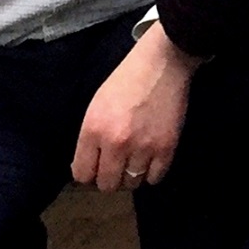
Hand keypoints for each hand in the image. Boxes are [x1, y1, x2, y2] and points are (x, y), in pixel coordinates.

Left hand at [72, 23, 201, 192]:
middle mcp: (115, 143)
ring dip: (131, 176)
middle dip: (109, 178)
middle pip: (106, 184)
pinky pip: (154, 178)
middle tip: (116, 166)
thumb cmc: (126, 80)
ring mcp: (142, 147)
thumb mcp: (96, 106)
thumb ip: (90, 137)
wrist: (163, 63)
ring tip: (135, 161)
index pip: (82, 175)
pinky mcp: (166, 148)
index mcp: (93, 130)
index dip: (88, 174)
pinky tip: (150, 160)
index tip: (95, 168)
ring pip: (131, 184)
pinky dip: (151, 173)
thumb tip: (87, 167)